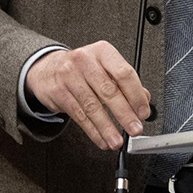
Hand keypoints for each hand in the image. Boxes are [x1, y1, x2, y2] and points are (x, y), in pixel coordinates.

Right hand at [25, 41, 150, 150]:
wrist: (48, 69)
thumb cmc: (82, 69)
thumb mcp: (104, 66)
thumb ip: (124, 82)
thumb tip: (144, 99)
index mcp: (102, 51)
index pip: (124, 73)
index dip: (136, 95)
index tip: (143, 112)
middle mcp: (85, 61)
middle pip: (108, 91)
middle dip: (124, 114)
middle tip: (135, 129)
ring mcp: (70, 76)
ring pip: (92, 107)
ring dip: (107, 128)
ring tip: (117, 141)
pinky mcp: (59, 93)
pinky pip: (79, 116)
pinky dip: (93, 131)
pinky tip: (102, 139)